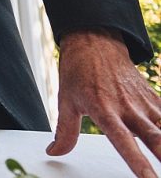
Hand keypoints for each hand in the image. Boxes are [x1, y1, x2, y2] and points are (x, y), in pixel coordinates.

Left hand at [47, 29, 160, 177]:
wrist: (94, 41)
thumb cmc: (79, 71)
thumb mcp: (66, 101)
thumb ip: (65, 132)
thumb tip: (54, 152)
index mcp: (104, 110)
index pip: (123, 142)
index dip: (138, 162)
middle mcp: (128, 107)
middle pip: (154, 137)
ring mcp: (143, 102)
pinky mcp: (153, 97)